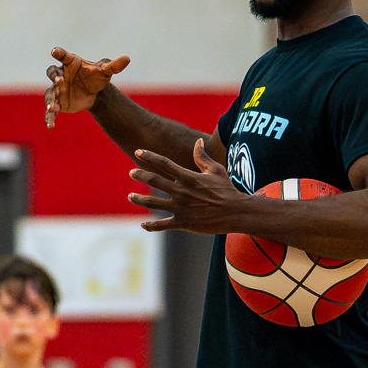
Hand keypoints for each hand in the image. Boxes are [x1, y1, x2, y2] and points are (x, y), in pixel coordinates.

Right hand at [45, 47, 130, 127]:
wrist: (94, 93)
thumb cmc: (96, 77)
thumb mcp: (105, 72)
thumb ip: (114, 66)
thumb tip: (127, 58)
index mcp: (71, 63)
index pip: (63, 55)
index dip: (59, 53)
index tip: (55, 51)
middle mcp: (60, 74)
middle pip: (53, 72)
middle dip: (54, 77)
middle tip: (59, 81)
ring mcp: (57, 89)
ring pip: (50, 93)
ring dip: (50, 99)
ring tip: (53, 107)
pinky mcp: (58, 102)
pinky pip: (51, 110)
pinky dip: (49, 117)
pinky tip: (51, 126)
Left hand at [128, 142, 245, 232]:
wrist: (236, 213)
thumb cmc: (227, 191)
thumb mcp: (216, 170)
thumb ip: (203, 157)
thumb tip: (198, 141)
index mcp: (188, 177)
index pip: (163, 163)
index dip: (149, 156)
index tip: (138, 152)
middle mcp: (181, 191)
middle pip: (153, 180)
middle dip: (139, 175)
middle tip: (131, 173)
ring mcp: (181, 208)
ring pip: (152, 202)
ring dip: (138, 199)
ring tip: (130, 196)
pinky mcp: (183, 223)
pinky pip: (162, 225)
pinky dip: (150, 225)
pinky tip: (143, 224)